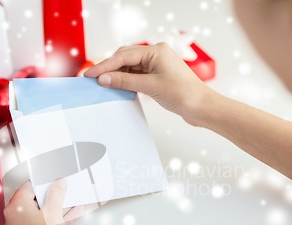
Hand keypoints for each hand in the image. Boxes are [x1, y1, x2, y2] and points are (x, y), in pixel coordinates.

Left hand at [4, 179, 82, 224]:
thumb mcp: (54, 211)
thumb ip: (56, 193)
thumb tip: (58, 184)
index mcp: (14, 209)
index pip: (28, 188)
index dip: (44, 183)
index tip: (54, 182)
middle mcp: (13, 219)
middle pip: (33, 201)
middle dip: (51, 196)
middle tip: (62, 191)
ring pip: (39, 213)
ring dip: (55, 208)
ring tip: (69, 202)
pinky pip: (42, 223)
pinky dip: (54, 219)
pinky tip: (69, 216)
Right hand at [84, 43, 221, 126]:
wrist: (201, 107)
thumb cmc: (184, 94)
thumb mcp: (150, 87)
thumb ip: (125, 81)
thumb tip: (104, 79)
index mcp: (156, 50)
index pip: (123, 55)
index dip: (105, 66)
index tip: (90, 75)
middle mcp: (156, 54)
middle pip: (125, 58)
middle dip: (108, 69)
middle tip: (91, 80)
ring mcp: (156, 65)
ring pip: (129, 67)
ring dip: (117, 76)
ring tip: (102, 85)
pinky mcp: (157, 76)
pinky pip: (136, 75)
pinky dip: (126, 81)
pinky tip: (117, 88)